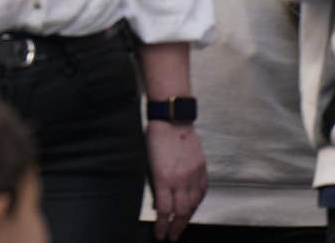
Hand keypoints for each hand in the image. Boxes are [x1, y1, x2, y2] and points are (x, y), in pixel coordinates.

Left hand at [146, 121, 206, 239]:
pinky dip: (197, 203)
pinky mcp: (202, 169)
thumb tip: (159, 203)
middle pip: (181, 211)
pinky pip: (202, 192)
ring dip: (187, 218)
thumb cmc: (155, 138)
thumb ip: (154, 184)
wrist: (173, 120)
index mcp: (163, 178)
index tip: (160, 234)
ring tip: (181, 226)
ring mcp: (194, 175)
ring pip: (193, 204)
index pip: (164, 210)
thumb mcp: (148, 162)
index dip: (162, 225)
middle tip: (172, 237)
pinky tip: (193, 208)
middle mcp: (180, 179)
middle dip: (176, 227)